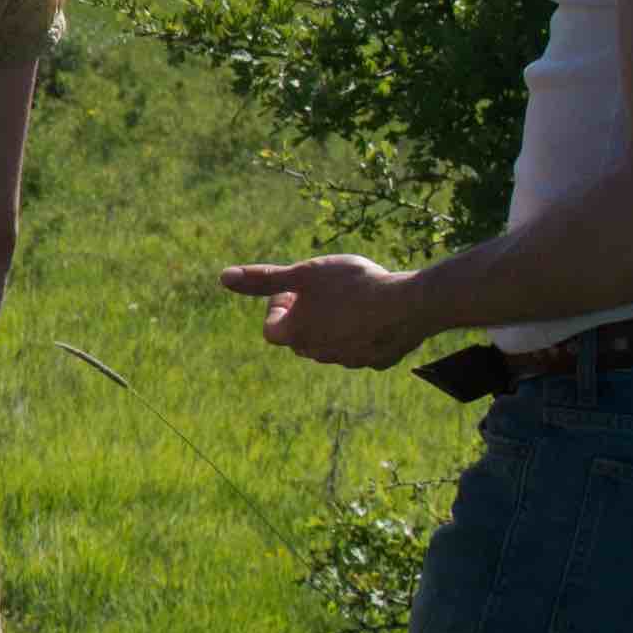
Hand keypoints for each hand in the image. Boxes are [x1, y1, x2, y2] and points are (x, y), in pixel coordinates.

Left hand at [221, 255, 426, 373]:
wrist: (409, 304)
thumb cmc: (353, 284)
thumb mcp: (305, 272)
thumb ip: (265, 278)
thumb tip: (223, 277)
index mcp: (297, 335)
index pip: (271, 329)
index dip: (278, 306)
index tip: (294, 289)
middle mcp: (319, 354)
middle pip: (300, 338)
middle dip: (304, 317)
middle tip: (321, 291)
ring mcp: (349, 360)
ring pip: (330, 344)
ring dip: (332, 325)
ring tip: (349, 299)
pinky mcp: (376, 361)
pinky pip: (361, 348)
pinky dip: (361, 333)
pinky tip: (374, 312)